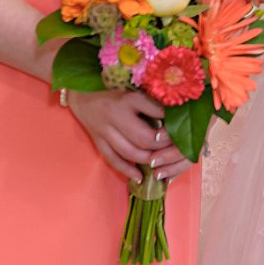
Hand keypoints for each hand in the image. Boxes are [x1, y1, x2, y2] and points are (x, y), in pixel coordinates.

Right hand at [66, 89, 191, 181]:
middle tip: (174, 145)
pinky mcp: (97, 141)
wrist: (81, 92)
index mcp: (129, 98)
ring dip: (147, 159)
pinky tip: (139, 177)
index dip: (171, 120)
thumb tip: (177, 110)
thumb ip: (151, 99)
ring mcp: (105, 131)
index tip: (182, 123)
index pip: (156, 111)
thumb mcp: (133, 87)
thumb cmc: (113, 87)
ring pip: (129, 152)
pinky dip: (127, 170)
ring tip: (160, 160)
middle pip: (143, 138)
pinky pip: (113, 159)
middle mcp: (116, 115)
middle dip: (162, 144)